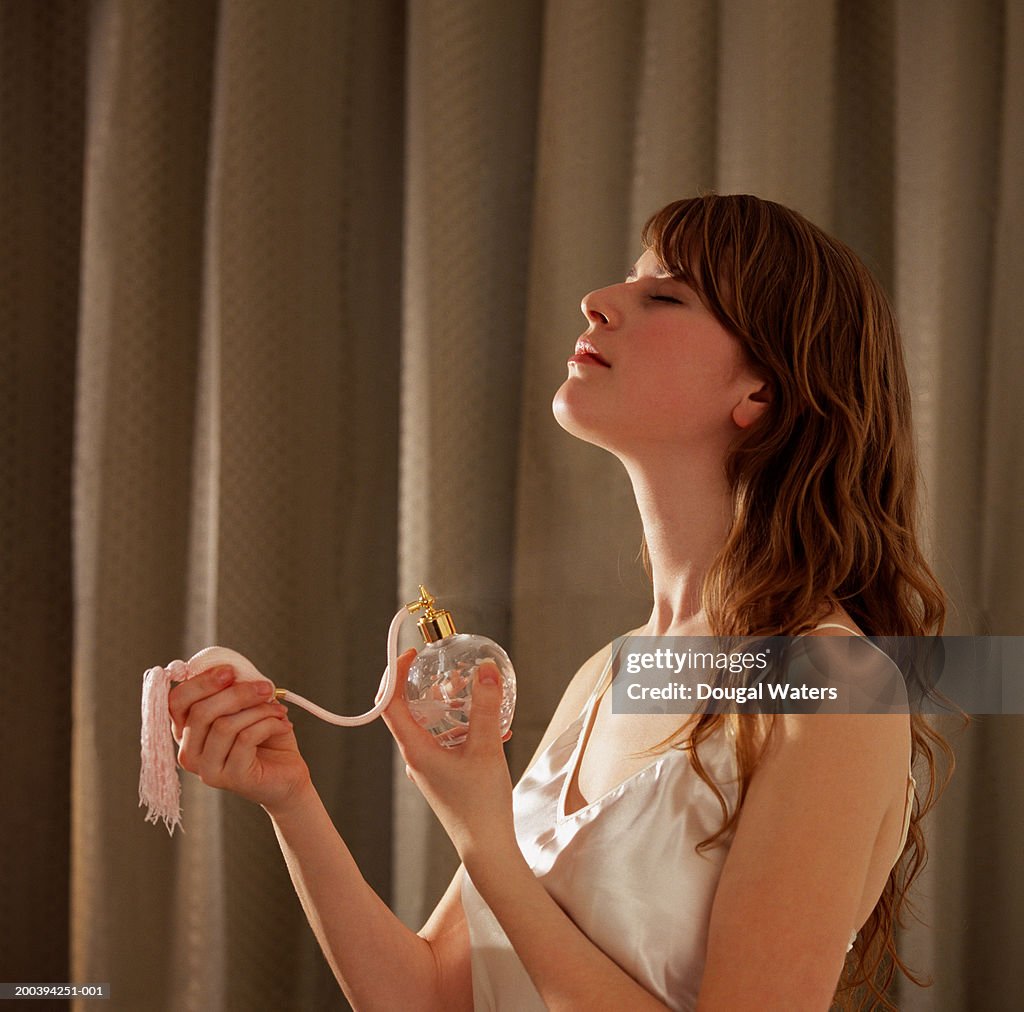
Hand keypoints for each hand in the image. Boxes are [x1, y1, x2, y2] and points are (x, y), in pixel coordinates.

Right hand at [169, 665, 311, 813]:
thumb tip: (231, 669)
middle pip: (201, 712)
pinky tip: (283, 724)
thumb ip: (233, 688)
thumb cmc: (266, 738)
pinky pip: (245, 738)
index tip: (229, 671)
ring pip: (224, 725)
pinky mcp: (230, 778)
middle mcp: (189, 752)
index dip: (200, 683)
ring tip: (278, 710)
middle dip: (237, 693)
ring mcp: (207, 769)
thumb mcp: (248, 707)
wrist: (288, 774)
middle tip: (265, 687)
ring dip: (258, 710)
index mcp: (187, 731)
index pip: (176, 702)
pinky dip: (269, 724)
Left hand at [382, 649, 517, 863]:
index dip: (394, 675)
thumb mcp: (486, 749)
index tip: (412, 656)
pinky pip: (446, 742)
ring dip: (448, 706)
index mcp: (415, 750)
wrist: (487, 850)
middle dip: (426, 686)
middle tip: (445, 668)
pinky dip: (463, 727)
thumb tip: (485, 669)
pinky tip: (493, 727)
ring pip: (430, 727)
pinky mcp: (444, 777)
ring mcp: (429, 769)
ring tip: (472, 692)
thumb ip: (486, 707)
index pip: (390, 704)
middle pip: (409, 712)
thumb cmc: (481, 805)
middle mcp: (416, 759)